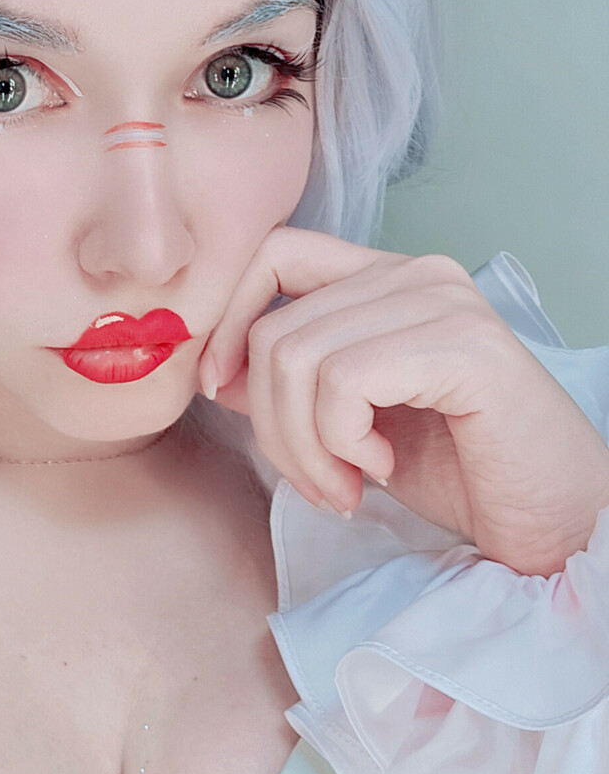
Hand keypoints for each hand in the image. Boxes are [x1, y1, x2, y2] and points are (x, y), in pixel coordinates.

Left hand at [198, 227, 608, 576]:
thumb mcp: (353, 425)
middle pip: (276, 327)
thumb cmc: (464, 473)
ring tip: (348, 484)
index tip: (221, 389)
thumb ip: (292, 386)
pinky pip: (343, 382)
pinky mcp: (462, 346)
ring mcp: (442, 303)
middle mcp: (417, 274)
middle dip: (272, 426)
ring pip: (299, 357)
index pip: (274, 253)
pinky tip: (381, 467)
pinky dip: (342, 441)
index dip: (228, 318)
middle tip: (319, 482)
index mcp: (389, 279)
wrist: (553, 520)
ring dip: (305, 446)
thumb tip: (220, 372)